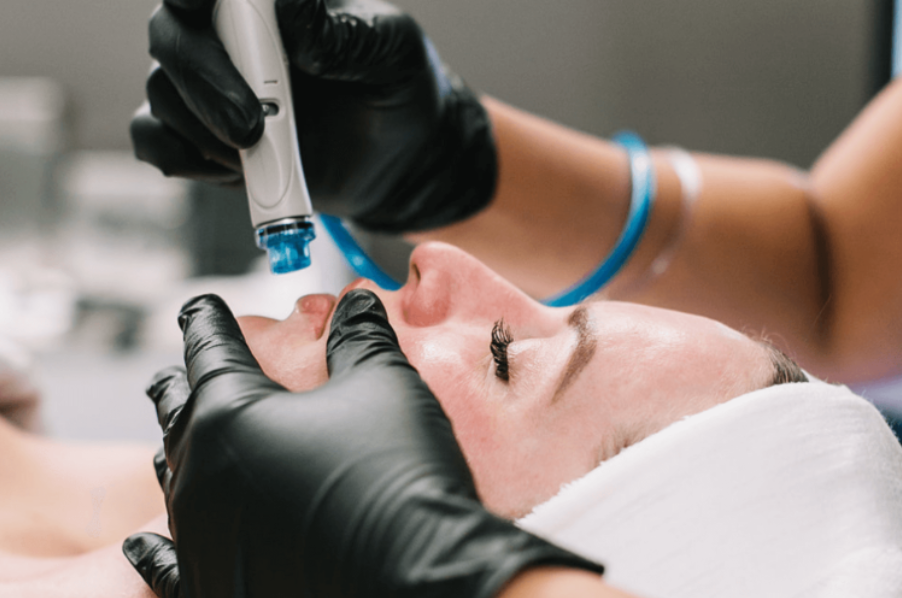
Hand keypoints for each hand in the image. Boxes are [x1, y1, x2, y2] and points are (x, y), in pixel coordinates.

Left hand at [122, 291, 601, 597]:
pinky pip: (167, 565)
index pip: (209, 349)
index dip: (206, 321)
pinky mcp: (215, 584)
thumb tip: (356, 302)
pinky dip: (156, 550)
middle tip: (176, 368)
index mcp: (230, 414)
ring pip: (174, 480)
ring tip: (179, 434)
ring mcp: (204, 536)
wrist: (423, 575)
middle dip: (178, 383)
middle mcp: (201, 475)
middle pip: (176, 412)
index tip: (199, 306)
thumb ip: (361, 336)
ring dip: (177, 450)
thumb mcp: (384, 384)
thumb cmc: (398, 471)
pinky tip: (144, 544)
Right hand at [132, 0, 497, 232]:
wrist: (398, 161)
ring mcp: (211, 86)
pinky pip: (155, 140)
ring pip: (162, 92)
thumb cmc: (397, 88)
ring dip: (202, 129)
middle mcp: (229, 36)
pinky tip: (232, 168)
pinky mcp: (205, 136)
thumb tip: (290, 14)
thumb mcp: (389, 52)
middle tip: (251, 126)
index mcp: (270, 2)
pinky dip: (182, 157)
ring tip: (261, 151)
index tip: (199, 8)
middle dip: (202, 81)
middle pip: (172, 36)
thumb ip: (342, 34)